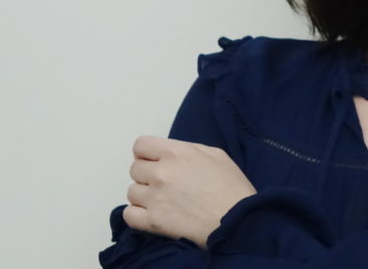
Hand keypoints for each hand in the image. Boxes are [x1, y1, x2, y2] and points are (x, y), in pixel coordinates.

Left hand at [123, 135, 256, 248]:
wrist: (238, 221)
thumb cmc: (232, 188)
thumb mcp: (217, 155)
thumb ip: (189, 150)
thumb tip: (171, 154)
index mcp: (177, 153)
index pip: (141, 145)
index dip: (147, 153)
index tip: (154, 161)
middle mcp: (162, 172)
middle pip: (135, 168)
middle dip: (147, 174)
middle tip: (164, 184)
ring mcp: (155, 197)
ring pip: (132, 191)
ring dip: (144, 195)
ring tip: (162, 201)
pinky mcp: (153, 221)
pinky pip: (129, 214)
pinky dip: (138, 214)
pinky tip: (153, 214)